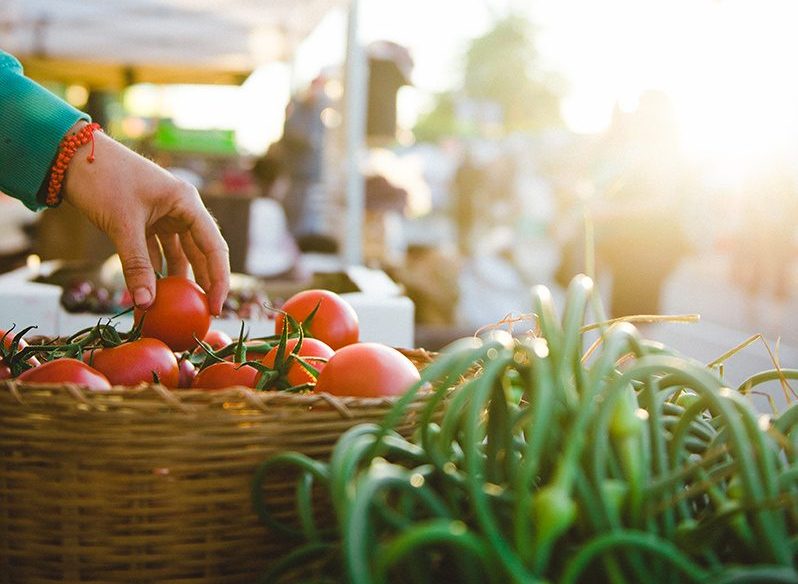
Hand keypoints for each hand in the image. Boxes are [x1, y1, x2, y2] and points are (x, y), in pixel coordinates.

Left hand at [62, 124, 229, 314]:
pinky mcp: (146, 219)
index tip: (215, 307)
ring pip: (180, 253)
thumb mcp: (122, 225)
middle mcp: (182, 209)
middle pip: (201, 252)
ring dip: (178, 278)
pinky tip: (151, 289)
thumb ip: (136, 265)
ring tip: (178, 305)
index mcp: (187, 203)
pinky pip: (158, 250)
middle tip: (204, 312)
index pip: (214, 248)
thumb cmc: (103, 180)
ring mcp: (165, 214)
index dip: (218, 280)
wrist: (71, 156)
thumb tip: (145, 304)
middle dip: (203, 282)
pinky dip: (155, 269)